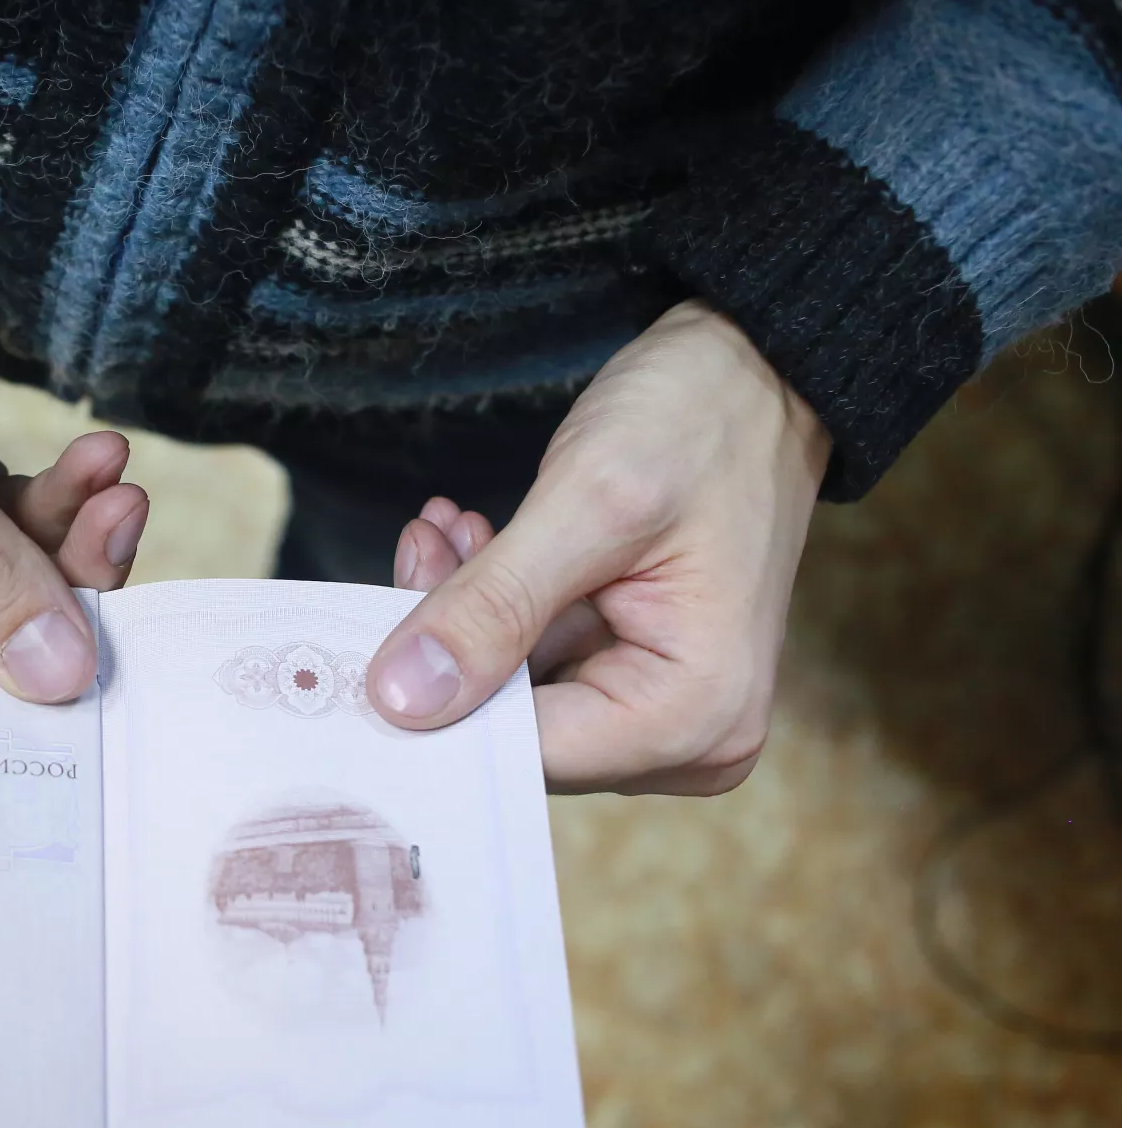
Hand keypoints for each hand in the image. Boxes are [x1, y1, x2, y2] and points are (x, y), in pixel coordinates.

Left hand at [366, 301, 830, 793]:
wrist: (759, 374)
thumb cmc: (702, 422)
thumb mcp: (588, 503)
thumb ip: (492, 607)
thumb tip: (399, 701)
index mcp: (693, 716)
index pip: (525, 754)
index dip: (436, 706)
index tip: (368, 638)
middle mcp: (687, 737)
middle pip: (516, 730)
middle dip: (450, 646)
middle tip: (417, 552)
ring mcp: (662, 707)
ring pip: (514, 693)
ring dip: (466, 613)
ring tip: (443, 531)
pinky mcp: (635, 671)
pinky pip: (536, 660)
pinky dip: (495, 603)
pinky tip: (470, 539)